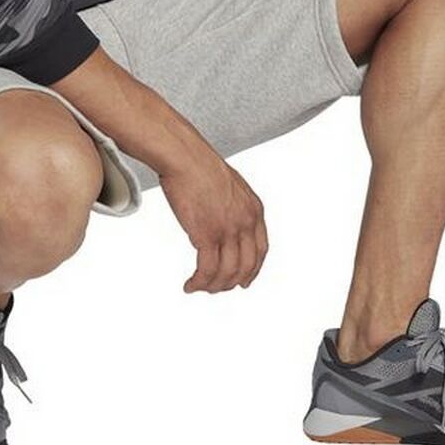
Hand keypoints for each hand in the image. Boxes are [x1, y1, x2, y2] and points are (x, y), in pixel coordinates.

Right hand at [160, 146, 268, 292]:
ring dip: (213, 286)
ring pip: (227, 273)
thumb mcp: (230, 185)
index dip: (252, 270)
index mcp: (254, 209)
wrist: (183, 155)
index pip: (260, 250)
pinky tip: (190, 284)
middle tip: (217, 288)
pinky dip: (199, 282)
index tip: (243, 280)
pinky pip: (207, 270)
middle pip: (245, 266)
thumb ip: (233, 205)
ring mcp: (227, 230)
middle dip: (231, 282)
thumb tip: (224, 218)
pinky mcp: (206, 235)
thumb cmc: (199, 163)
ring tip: (200, 287)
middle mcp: (245, 222)